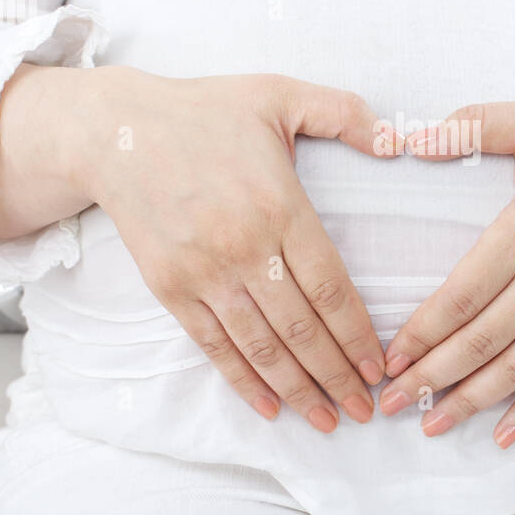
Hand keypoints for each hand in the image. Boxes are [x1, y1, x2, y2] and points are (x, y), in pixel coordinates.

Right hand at [75, 69, 400, 431]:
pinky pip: (215, 345)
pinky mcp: (171, 288)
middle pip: (303, 329)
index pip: (331, 287)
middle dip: (339, 376)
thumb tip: (400, 141)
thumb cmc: (204, 111)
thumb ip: (345, 114)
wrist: (114, 132)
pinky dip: (244, 381)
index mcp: (280, 207)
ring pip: (262, 347)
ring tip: (330, 420)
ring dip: (299, 390)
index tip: (381, 365)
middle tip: (368, 410)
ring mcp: (205, 273)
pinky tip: (271, 407)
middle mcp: (244, 248)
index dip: (359, 334)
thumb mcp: (279, 94)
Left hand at [378, 100, 514, 446]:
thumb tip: (413, 139)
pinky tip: (503, 434)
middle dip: (430, 377)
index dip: (422, 333)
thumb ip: (476, 125)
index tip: (388, 358)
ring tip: (432, 426)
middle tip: (391, 403)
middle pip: (480, 342)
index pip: (461, 296)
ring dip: (470, 400)